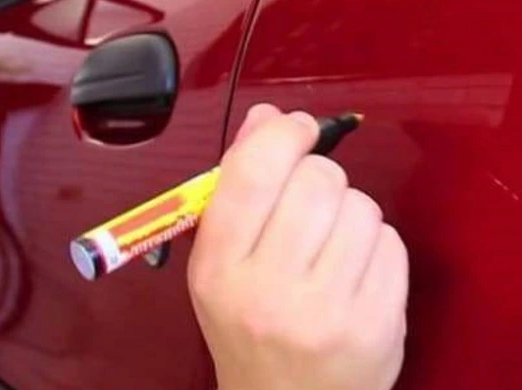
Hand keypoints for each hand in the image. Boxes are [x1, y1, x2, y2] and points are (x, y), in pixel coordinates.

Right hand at [188, 104, 408, 389]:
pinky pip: (391, 241)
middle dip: (316, 178)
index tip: (294, 128)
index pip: (254, 171)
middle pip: (317, 179)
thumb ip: (237, 188)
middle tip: (306, 207)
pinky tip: (352, 271)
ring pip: (360, 205)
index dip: (282, 133)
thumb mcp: (218, 263)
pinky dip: (375, 245)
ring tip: (328, 248)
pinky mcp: (375, 322)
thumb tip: (266, 118)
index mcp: (218, 268)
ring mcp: (326, 309)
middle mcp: (267, 289)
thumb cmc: (248, 328)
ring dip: (348, 212)